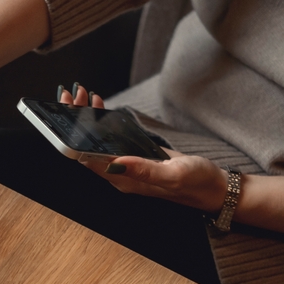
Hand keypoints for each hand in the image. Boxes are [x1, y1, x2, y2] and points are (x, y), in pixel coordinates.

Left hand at [62, 83, 228, 212]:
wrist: (215, 188)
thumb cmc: (196, 183)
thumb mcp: (172, 175)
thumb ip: (144, 171)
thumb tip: (114, 163)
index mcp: (124, 181)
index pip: (87, 159)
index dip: (73, 137)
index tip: (68, 112)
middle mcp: (121, 176)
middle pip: (87, 149)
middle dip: (76, 122)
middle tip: (72, 95)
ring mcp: (128, 167)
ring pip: (98, 143)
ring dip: (88, 120)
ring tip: (83, 96)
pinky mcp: (137, 159)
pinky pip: (113, 141)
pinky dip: (104, 123)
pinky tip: (102, 109)